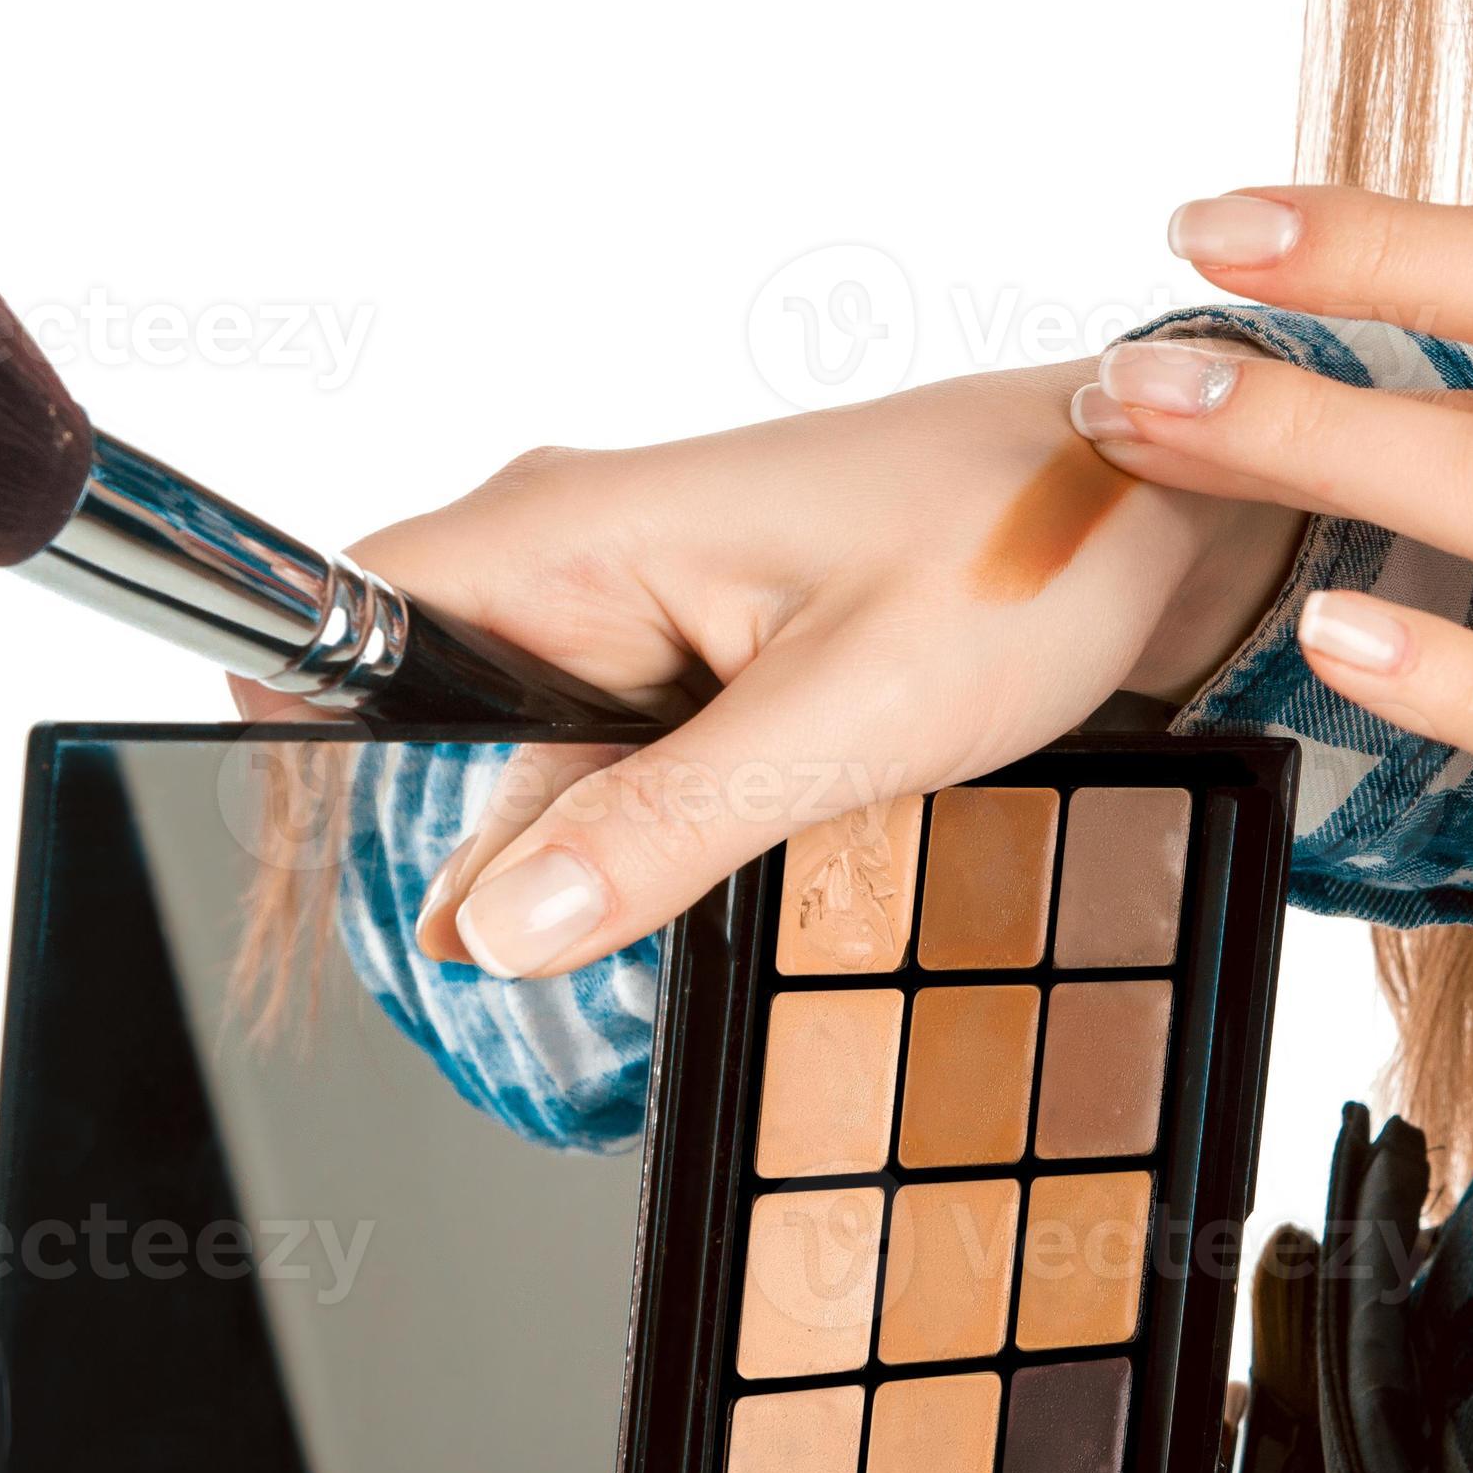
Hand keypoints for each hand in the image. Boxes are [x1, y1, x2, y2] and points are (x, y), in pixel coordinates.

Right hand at [245, 362, 1299, 976]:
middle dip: (477, 854)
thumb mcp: (848, 717)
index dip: (309, 754)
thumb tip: (493, 930)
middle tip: (557, 974)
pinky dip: (658, 832)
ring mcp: (644, 602)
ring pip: (539, 761)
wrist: (1163, 498)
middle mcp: (584, 554)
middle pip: (438, 725)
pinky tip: (732, 871)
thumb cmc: (1030, 549)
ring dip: (587, 858)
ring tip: (693, 908)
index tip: (354, 896)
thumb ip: (662, 824)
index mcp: (577, 531)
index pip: (345, 621)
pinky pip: (624, 758)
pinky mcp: (705, 650)